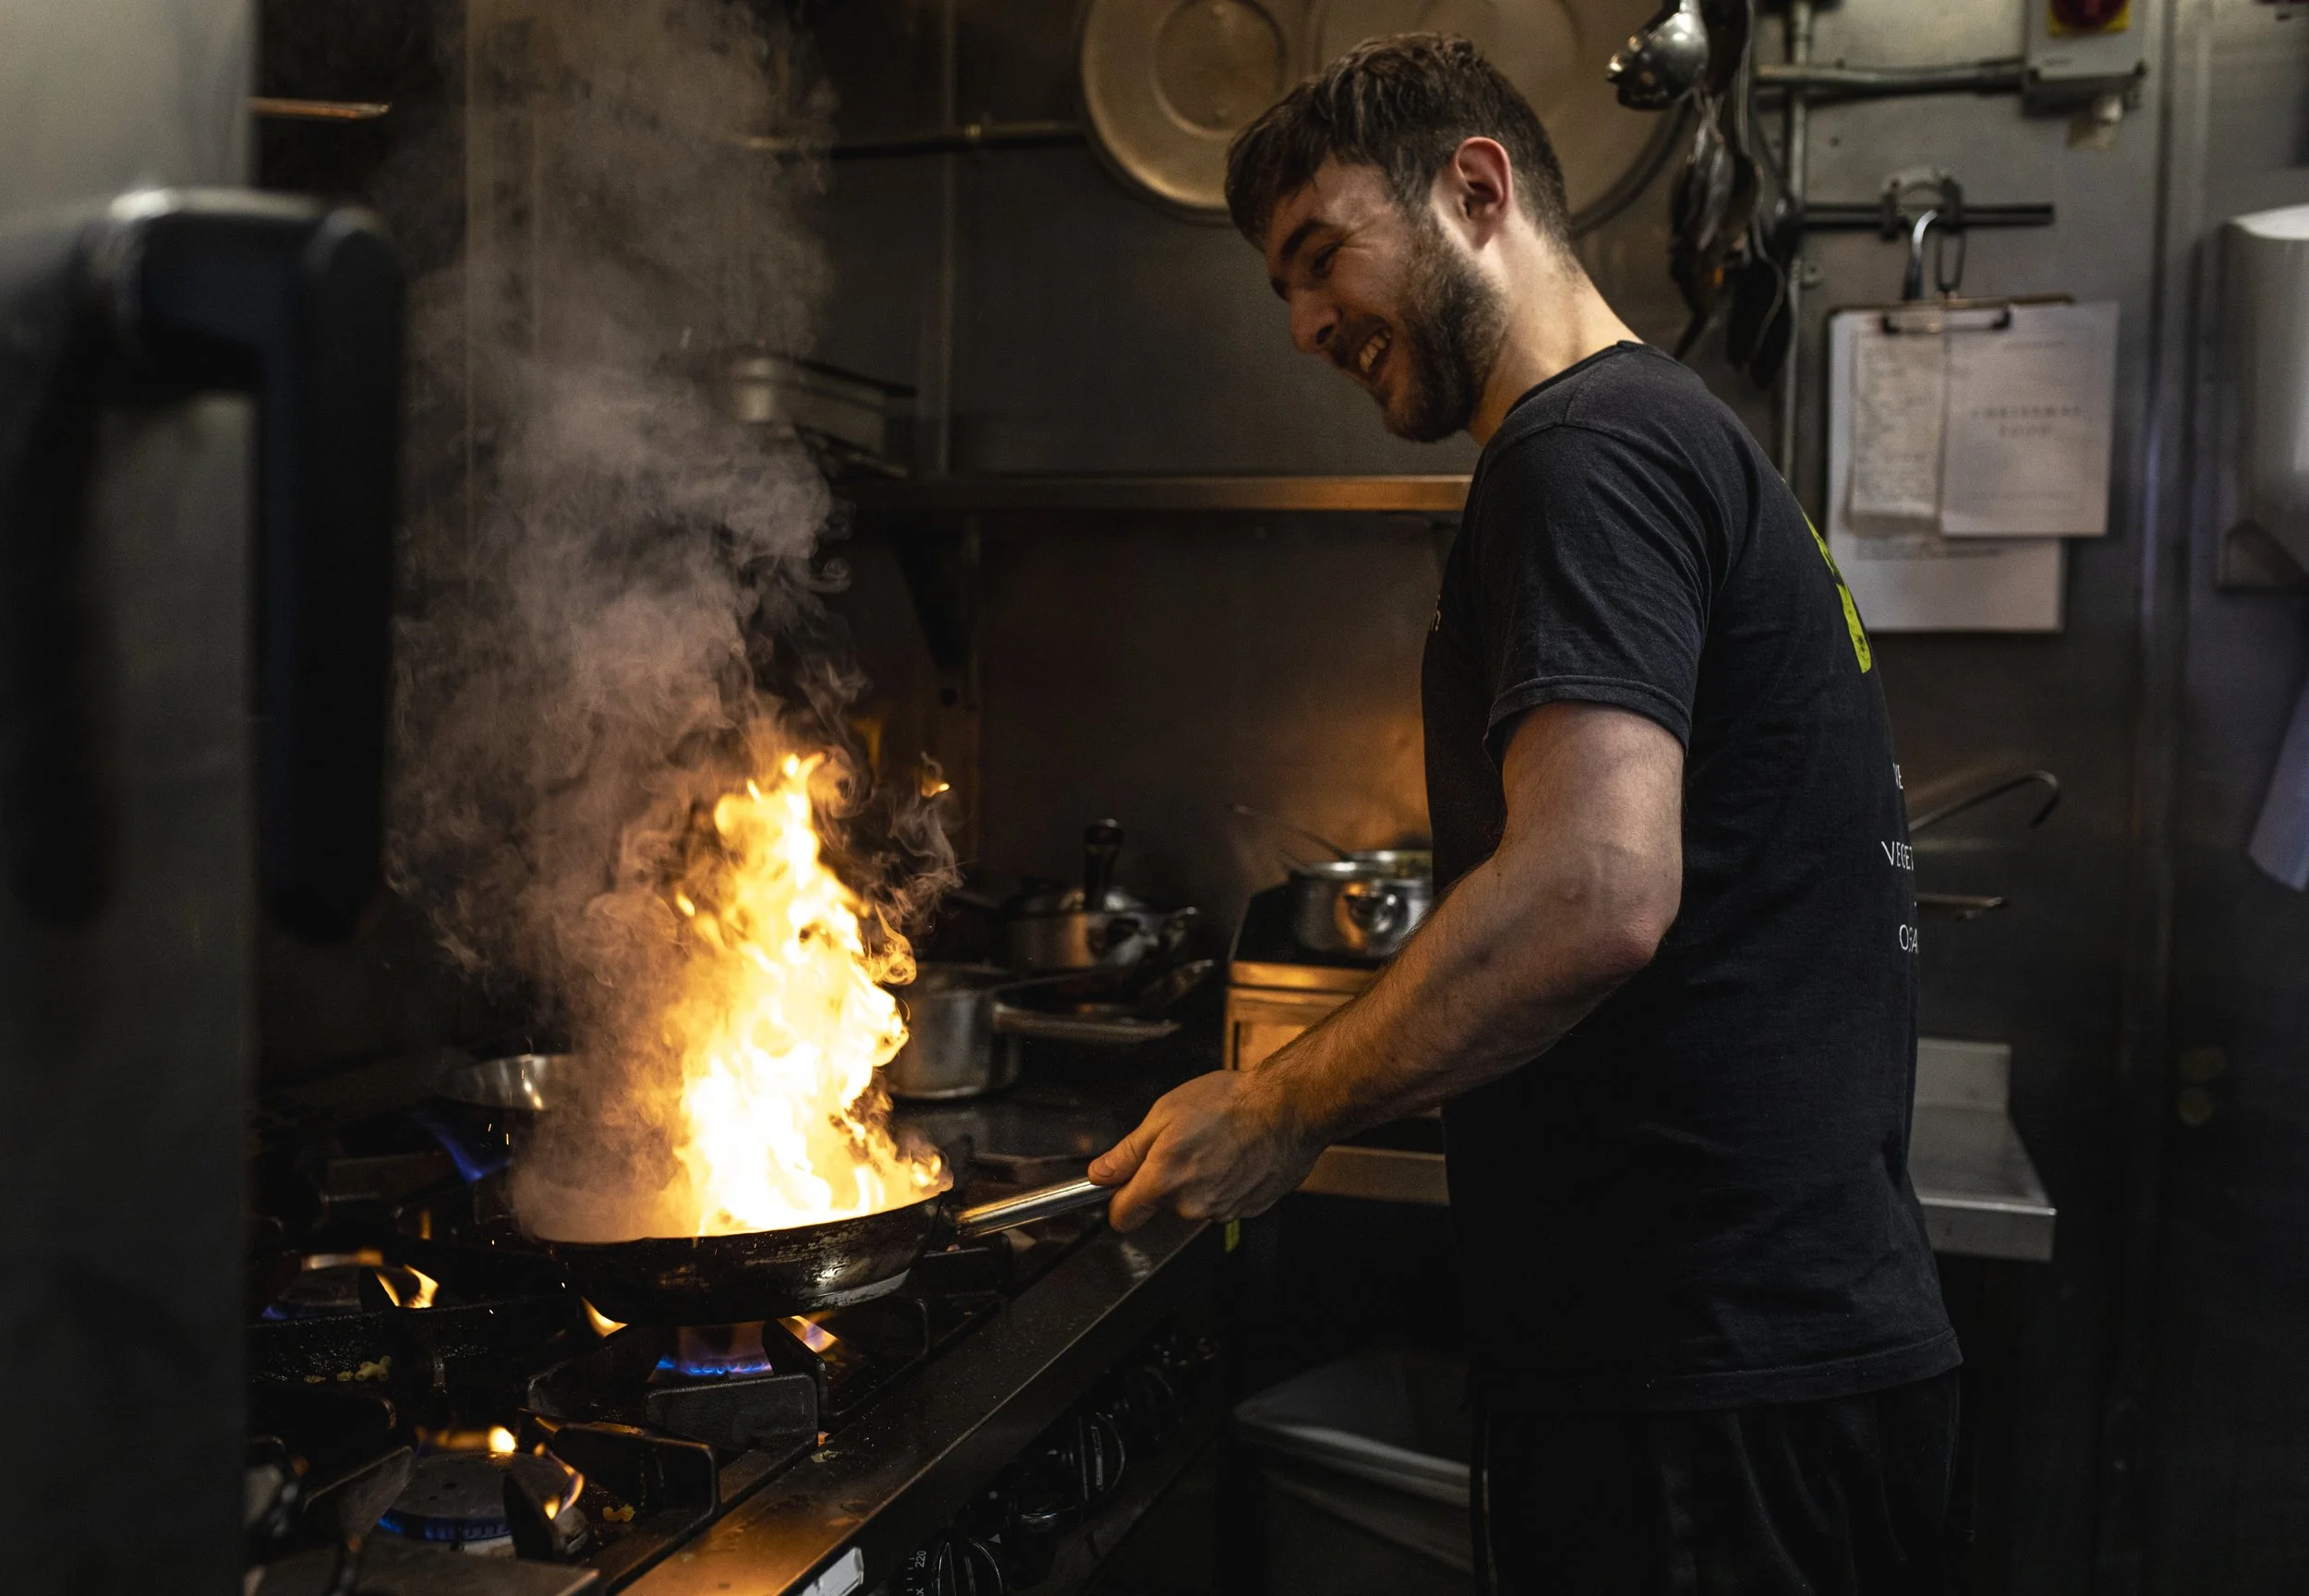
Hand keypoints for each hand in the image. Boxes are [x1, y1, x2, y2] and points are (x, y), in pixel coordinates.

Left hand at [1087, 1070, 1320, 1232]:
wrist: (1288, 1108)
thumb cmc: (1232, 1103)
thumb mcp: (1165, 1113)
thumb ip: (1129, 1151)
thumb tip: (1101, 1172)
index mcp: (1164, 1180)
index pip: (1122, 1216)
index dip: (1118, 1198)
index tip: (1122, 1184)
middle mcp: (1192, 1204)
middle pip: (1162, 1204)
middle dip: (1166, 1179)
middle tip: (1185, 1142)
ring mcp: (1223, 1210)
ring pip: (1195, 1202)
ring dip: (1199, 1180)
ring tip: (1217, 1143)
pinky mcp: (1249, 1209)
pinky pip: (1225, 1201)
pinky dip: (1226, 1183)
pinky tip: (1237, 1155)